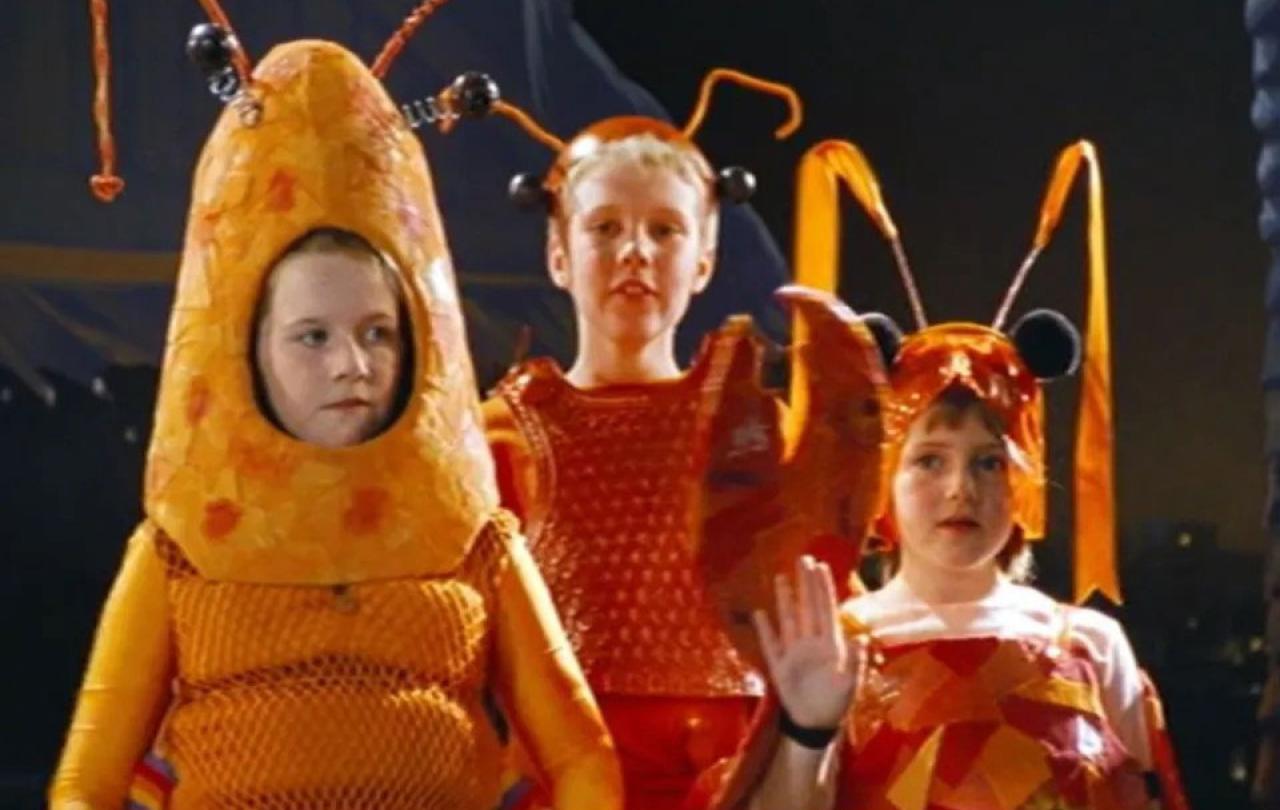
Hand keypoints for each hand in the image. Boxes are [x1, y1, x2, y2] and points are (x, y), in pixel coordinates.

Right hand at [753, 555, 862, 729]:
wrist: (816, 724)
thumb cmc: (837, 703)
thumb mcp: (851, 685)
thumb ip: (855, 662)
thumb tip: (861, 638)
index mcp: (831, 644)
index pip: (826, 609)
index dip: (823, 588)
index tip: (820, 566)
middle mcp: (811, 642)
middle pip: (807, 607)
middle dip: (806, 583)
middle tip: (803, 559)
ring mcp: (794, 652)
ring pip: (789, 620)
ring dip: (785, 599)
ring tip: (781, 577)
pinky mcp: (779, 665)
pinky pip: (771, 644)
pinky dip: (765, 629)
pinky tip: (760, 613)